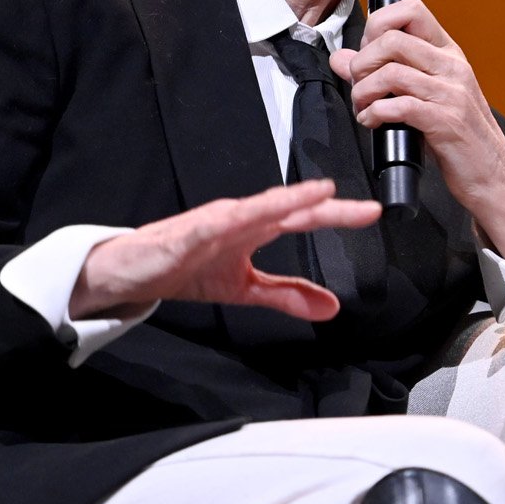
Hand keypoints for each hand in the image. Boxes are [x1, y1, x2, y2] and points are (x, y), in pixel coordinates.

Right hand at [71, 179, 378, 320]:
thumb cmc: (184, 267)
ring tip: (315, 195)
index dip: (337, 215)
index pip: (302, 218)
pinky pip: (208, 225)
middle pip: (286, 207)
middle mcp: (236, 217)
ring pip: (252, 208)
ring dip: (283, 201)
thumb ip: (286, 295)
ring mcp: (210, 222)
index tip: (372, 213)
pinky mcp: (184, 235)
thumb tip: (332, 307)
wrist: (132, 271)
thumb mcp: (243, 289)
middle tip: (362, 207)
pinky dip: (228, 219)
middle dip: (322, 205)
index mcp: (253, 227)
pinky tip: (242, 217)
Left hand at [328, 0, 504, 266]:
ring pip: (391, 72)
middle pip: (392, 38)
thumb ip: (380, 73)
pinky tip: (372, 122)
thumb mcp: (420, 95)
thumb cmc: (454, 134)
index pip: (411, 9)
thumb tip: (340, 58)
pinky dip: (375, 113)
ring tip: (362, 107)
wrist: (489, 174)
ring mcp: (452, 92)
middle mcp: (452, 65)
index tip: (367, 52)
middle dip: (362, 63)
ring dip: (363, 92)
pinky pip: (399, 106)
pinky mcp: (446, 122)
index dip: (378, 25)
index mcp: (447, 52)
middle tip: (357, 86)